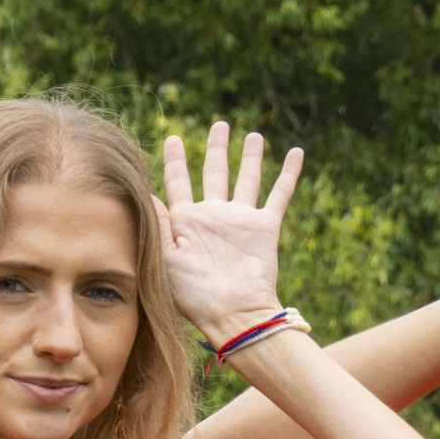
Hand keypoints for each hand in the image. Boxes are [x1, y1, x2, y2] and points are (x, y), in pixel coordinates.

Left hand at [158, 121, 304, 344]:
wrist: (232, 313)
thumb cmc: (194, 293)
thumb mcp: (164, 256)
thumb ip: (158, 222)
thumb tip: (143, 192)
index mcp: (186, 221)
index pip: (178, 182)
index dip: (175, 159)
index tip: (173, 138)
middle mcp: (214, 216)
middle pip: (214, 172)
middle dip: (216, 148)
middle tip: (219, 125)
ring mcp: (241, 220)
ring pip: (247, 178)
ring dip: (250, 157)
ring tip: (253, 136)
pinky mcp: (265, 227)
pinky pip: (279, 194)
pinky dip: (288, 173)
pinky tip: (296, 153)